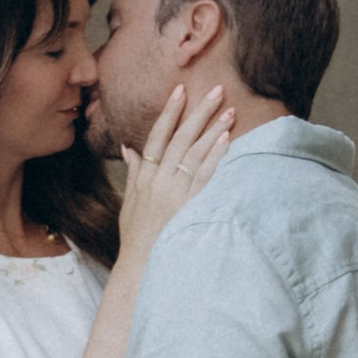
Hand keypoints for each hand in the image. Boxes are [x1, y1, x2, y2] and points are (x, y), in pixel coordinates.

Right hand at [116, 82, 233, 253]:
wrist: (141, 267)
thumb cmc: (137, 237)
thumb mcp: (129, 203)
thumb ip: (133, 173)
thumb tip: (128, 149)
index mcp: (144, 177)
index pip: (157, 136)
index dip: (170, 112)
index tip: (181, 90)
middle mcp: (159, 180)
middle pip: (181, 138)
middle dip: (199, 112)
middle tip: (217, 90)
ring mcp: (175, 193)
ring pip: (195, 153)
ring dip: (213, 129)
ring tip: (229, 110)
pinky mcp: (189, 206)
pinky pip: (205, 176)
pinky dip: (216, 156)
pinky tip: (228, 140)